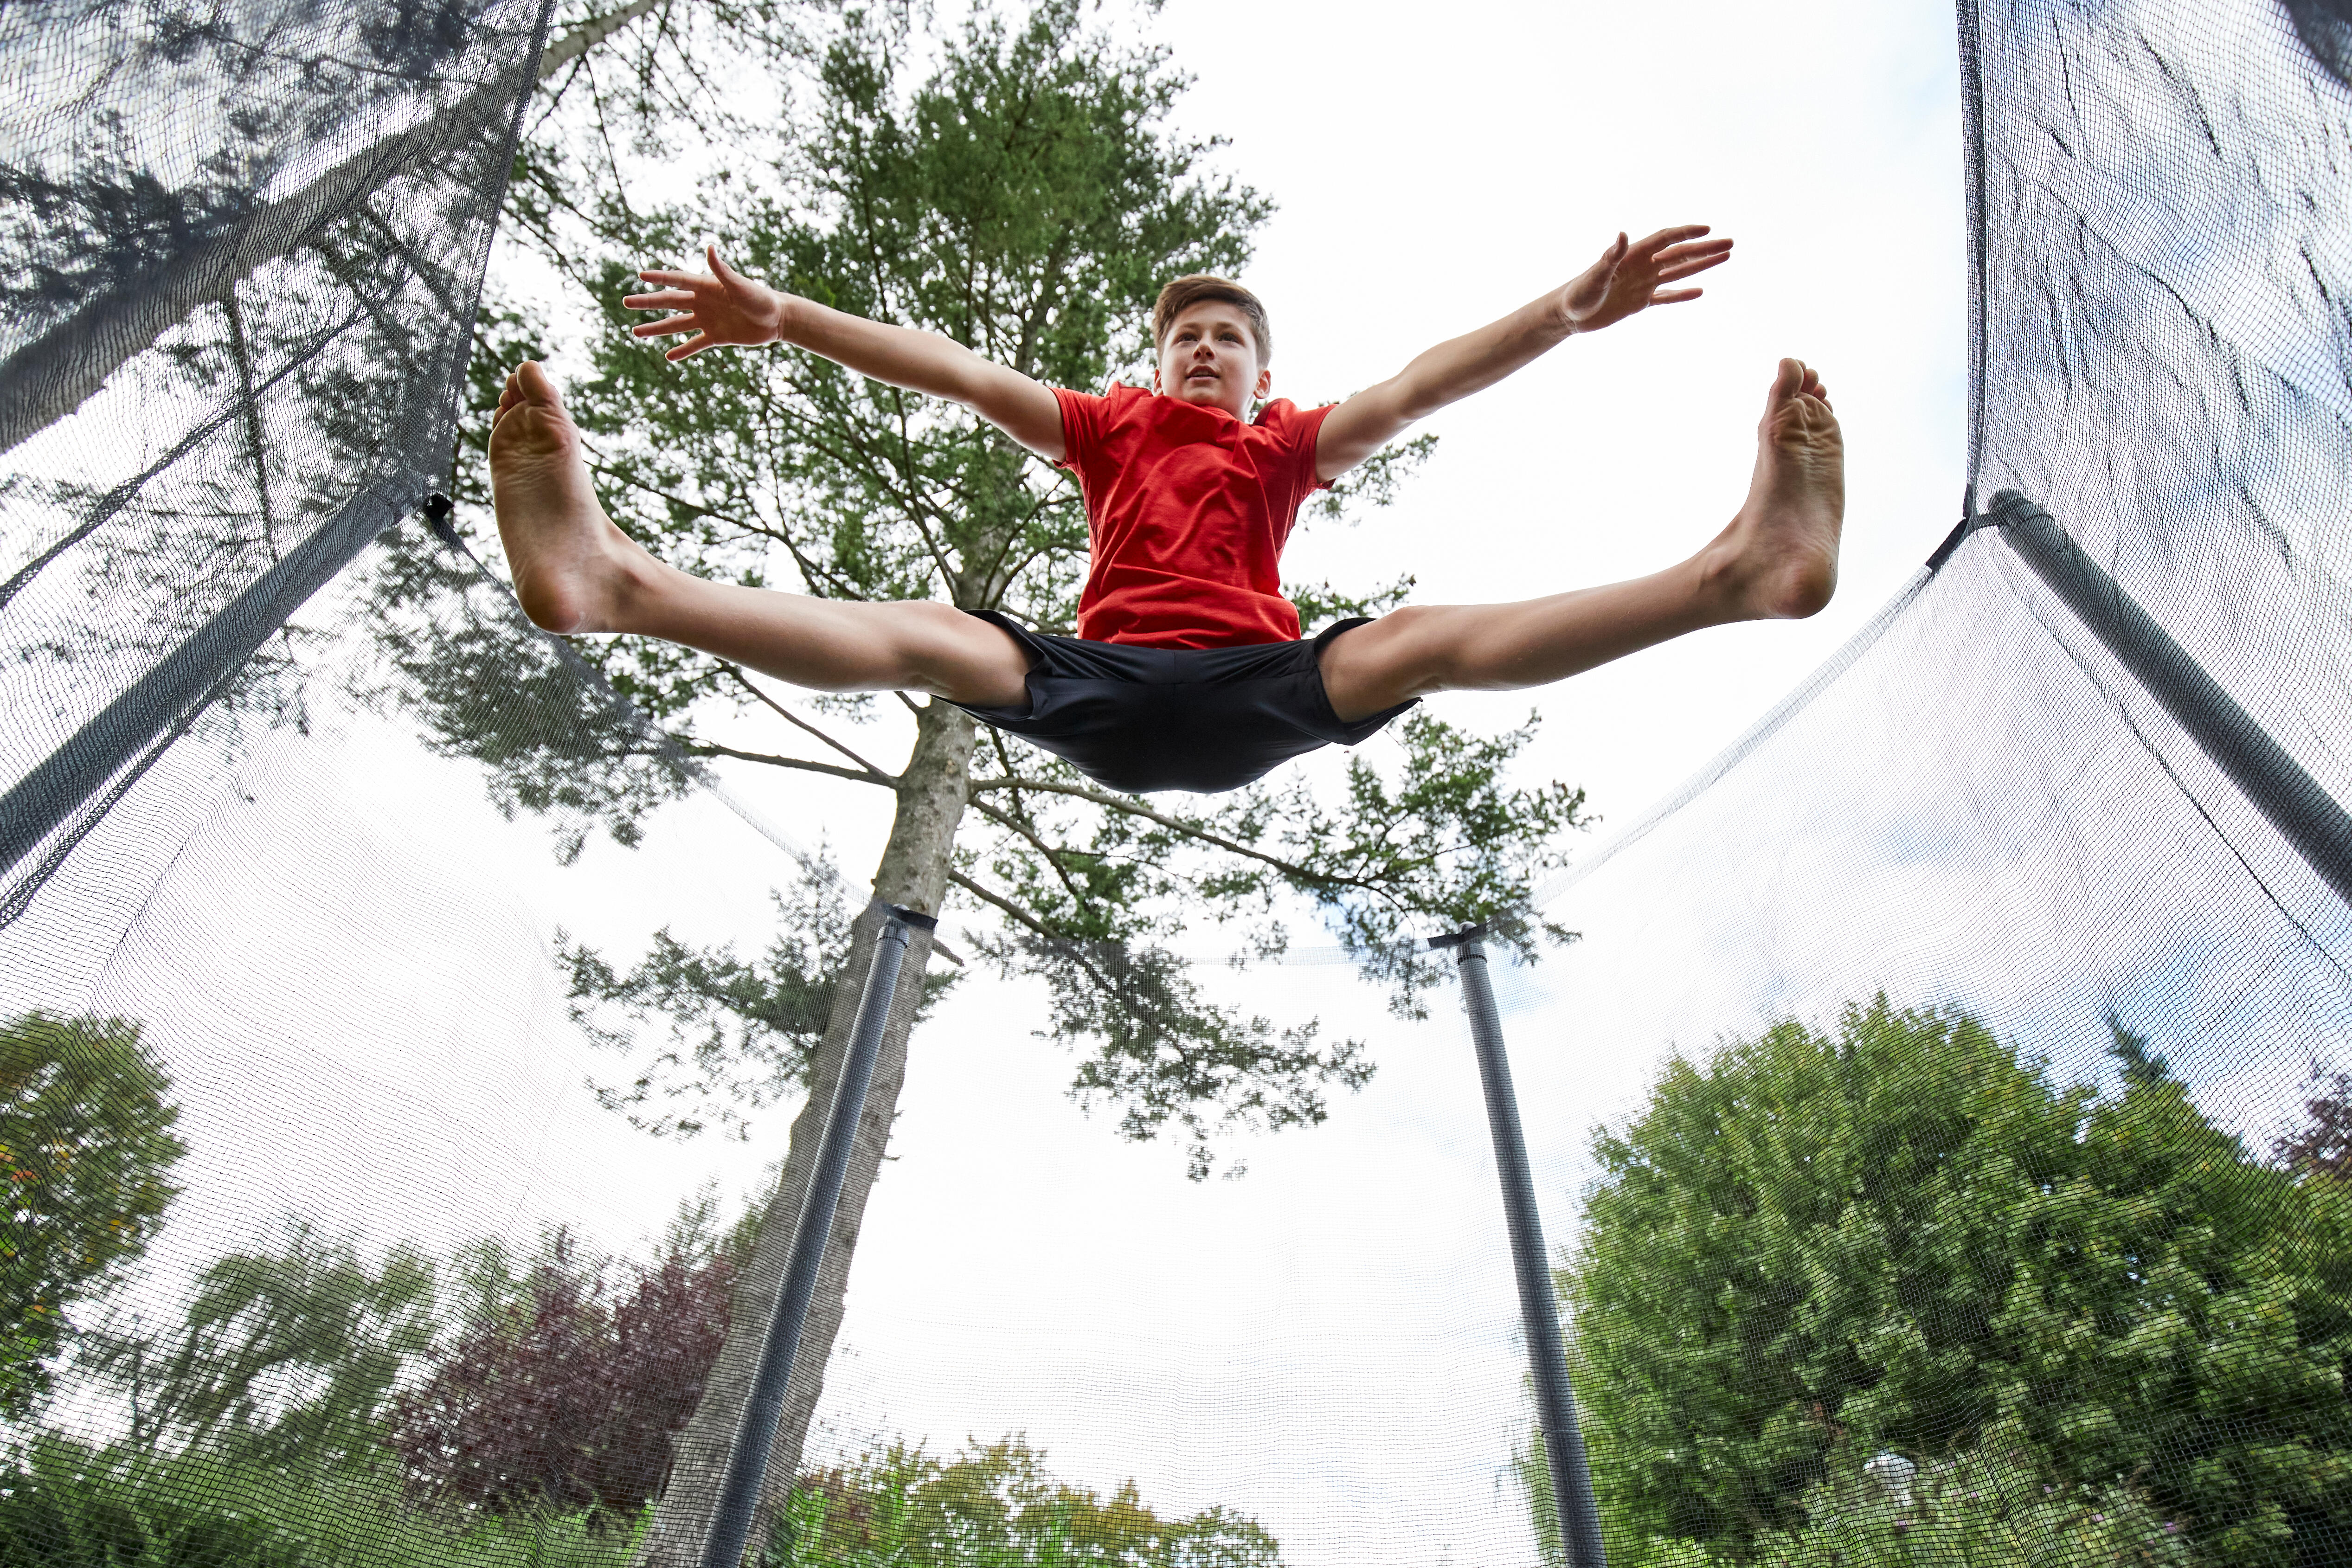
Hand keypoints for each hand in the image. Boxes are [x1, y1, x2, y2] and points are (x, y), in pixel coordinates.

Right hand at [623, 245, 785, 360]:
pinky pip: (695, 344)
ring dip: (657, 329)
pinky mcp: (717, 336)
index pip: (677, 280)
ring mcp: (708, 320)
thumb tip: (709, 248)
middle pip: (669, 302)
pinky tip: (668, 356)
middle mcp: (703, 302)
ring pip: (676, 325)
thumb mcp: (740, 285)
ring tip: (636, 333)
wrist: (777, 319)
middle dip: (647, 302)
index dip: (659, 278)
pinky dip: (683, 350)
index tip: (640, 276)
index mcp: (706, 286)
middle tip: (625, 302)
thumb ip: (722, 270)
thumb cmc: (761, 298)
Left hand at [1558, 225, 1732, 334]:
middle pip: (1679, 254)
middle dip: (1704, 249)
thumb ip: (1611, 256)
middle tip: (1730, 244)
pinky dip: (1682, 295)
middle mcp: (1642, 266)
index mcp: (1633, 256)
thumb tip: (1622, 234)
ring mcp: (1643, 284)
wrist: (1569, 315)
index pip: (1666, 239)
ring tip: (1724, 257)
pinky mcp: (1640, 302)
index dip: (1687, 233)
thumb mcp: (1595, 275)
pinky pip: (1666, 297)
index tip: (1708, 229)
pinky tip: (1700, 291)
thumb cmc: (1578, 293)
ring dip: (1701, 266)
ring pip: (1678, 273)